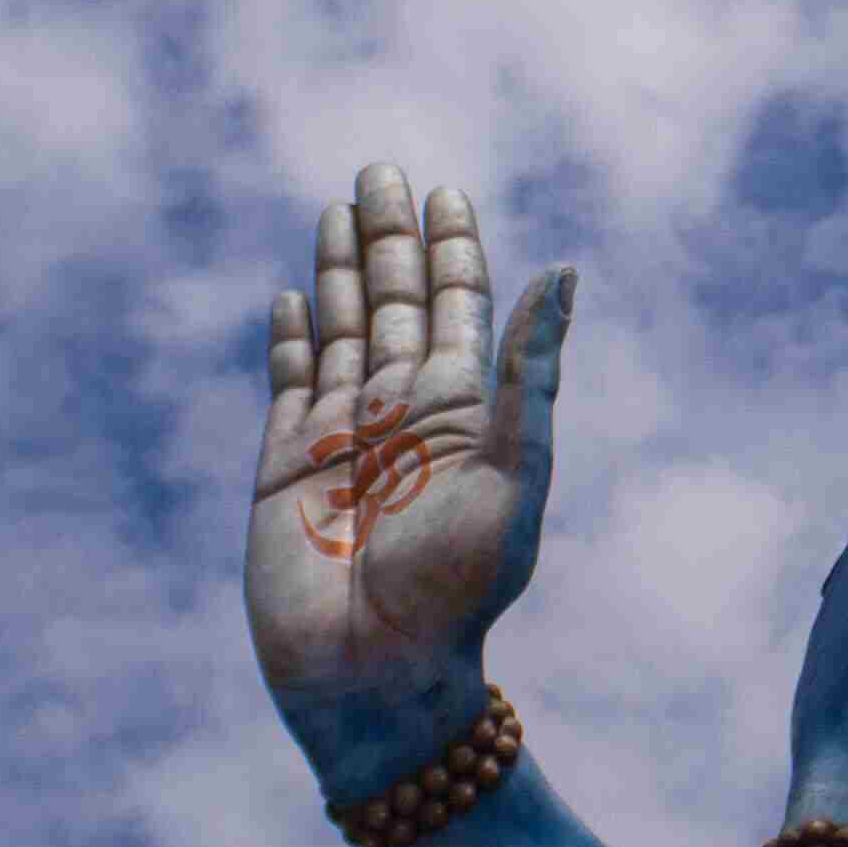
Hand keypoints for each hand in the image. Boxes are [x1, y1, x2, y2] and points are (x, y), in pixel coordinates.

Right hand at [246, 166, 572, 791]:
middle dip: (390, 239)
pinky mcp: (282, 466)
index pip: (459, 309)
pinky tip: (294, 296)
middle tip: (382, 169)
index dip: (454, 250)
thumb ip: (529, 372)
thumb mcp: (513, 472)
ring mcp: (341, 437)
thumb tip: (564, 269)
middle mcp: (403, 414)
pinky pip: (288, 384)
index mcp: (463, 413)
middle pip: (396, 303)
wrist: (375, 677)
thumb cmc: (458, 589)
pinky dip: (291, 339)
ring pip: (342, 330)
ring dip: (343, 271)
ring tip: (339, 207)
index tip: (448, 191)